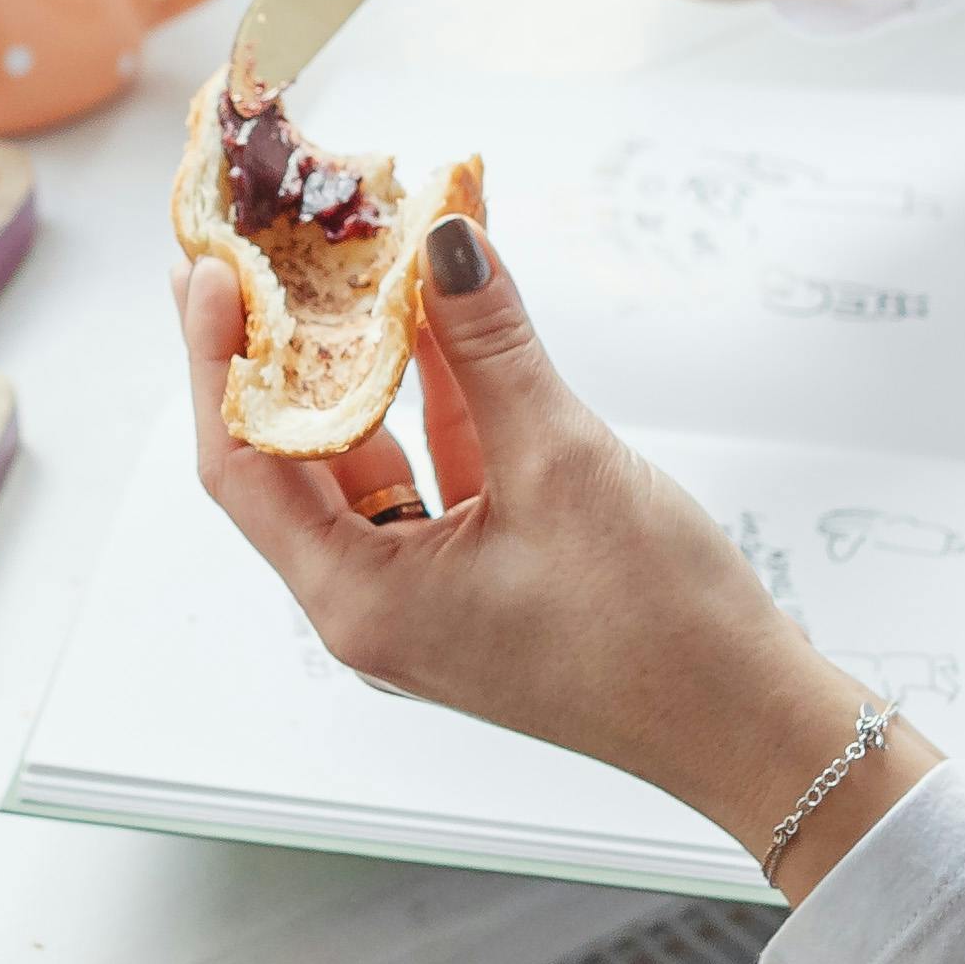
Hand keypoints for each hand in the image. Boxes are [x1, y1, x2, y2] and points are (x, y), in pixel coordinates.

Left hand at [175, 217, 940, 897]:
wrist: (750, 724)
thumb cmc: (659, 634)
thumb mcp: (565, 464)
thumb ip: (493, 346)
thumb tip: (443, 239)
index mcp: (361, 602)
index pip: (243, 466)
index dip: (218, 362)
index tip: (214, 269)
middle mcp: (375, 602)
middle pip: (292, 454)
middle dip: (281, 345)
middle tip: (259, 243)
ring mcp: (428, 590)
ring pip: (370, 453)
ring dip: (370, 357)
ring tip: (355, 255)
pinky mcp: (483, 573)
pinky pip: (437, 466)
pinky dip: (442, 391)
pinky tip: (451, 308)